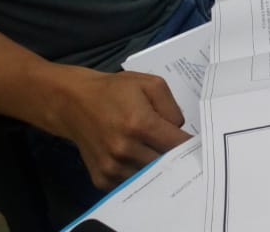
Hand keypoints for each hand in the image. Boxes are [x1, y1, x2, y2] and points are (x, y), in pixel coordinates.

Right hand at [52, 68, 190, 189]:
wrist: (73, 102)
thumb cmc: (114, 90)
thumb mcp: (150, 84)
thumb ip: (172, 107)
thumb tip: (179, 131)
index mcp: (140, 124)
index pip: (178, 145)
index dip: (190, 146)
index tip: (196, 145)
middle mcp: (125, 149)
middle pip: (166, 166)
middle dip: (176, 159)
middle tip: (180, 153)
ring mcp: (112, 167)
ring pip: (150, 179)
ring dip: (157, 171)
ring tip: (157, 156)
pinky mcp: (102, 179)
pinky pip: (130, 185)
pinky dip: (138, 178)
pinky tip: (138, 163)